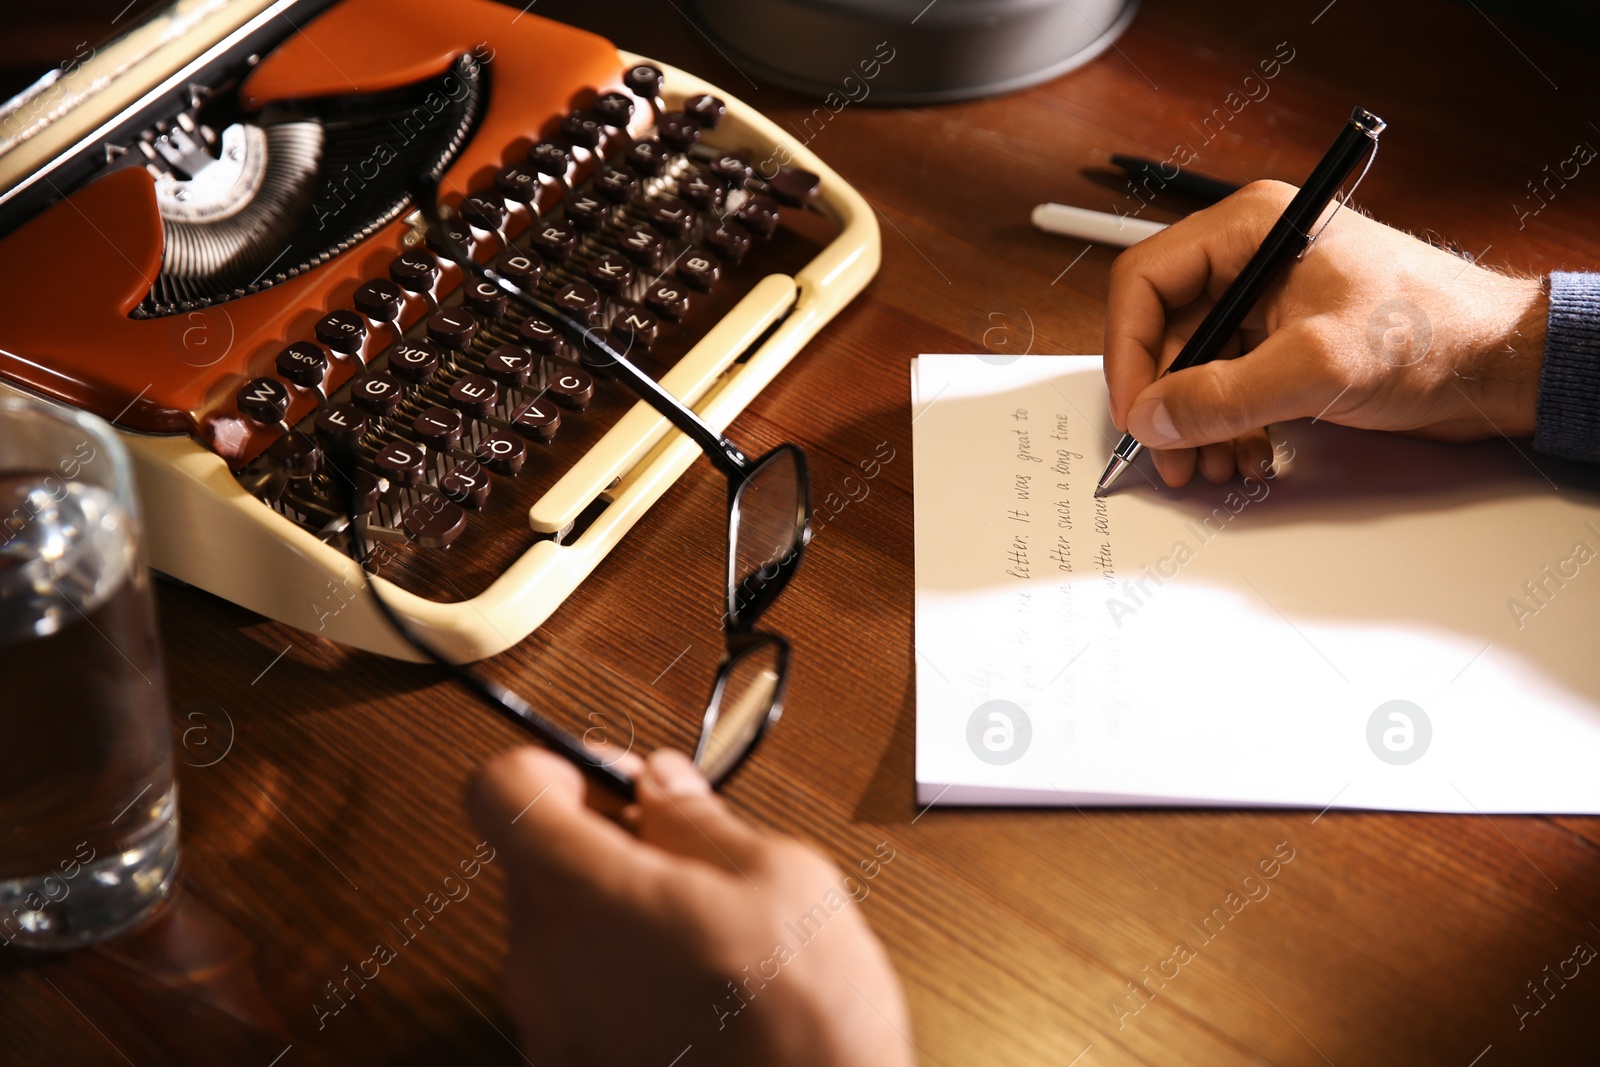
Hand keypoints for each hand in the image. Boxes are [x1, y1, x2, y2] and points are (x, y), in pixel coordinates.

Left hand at [468, 747, 911, 1066]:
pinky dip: (616, 970)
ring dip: (612, 908)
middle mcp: (541, 963)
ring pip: (556, 925)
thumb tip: (663, 786)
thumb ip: (698, 818)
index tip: (608, 778)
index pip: (499, 788)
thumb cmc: (804, 1021)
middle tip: (681, 848)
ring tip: (700, 928)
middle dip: (602, 838)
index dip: (552, 765)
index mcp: (582, 893)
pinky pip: (573, 989)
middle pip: (531, 858)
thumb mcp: (779, 877)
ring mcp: (550, 1027)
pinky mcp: (569, 1066)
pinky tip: (689, 984)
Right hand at [1104, 179, 1549, 486]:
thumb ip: (1224, 395)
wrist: (1502, 360)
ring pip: (1193, 366)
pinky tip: (1246, 454)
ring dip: (1195, 423)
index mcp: (1251, 229)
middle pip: (1164, 331)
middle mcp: (1250, 258)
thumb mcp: (1317, 365)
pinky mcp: (1283, 341)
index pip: (1147, 282)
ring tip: (1213, 464)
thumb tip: (1153, 418)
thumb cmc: (1435, 329)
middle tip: (1170, 455)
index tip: (1136, 410)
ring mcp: (1267, 302)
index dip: (1128, 351)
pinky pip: (1228, 385)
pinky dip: (1227, 426)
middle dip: (1164, 401)